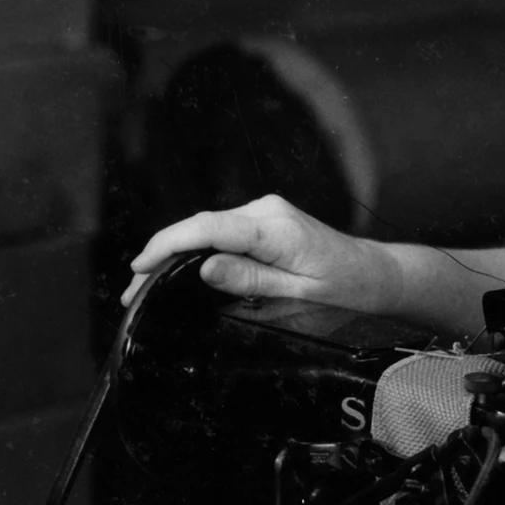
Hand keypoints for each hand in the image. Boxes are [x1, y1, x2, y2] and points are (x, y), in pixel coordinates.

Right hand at [120, 194, 400, 312]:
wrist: (372, 273)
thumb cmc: (344, 286)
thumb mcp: (299, 294)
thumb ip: (251, 280)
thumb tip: (204, 267)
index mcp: (275, 229)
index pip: (208, 229)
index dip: (167, 245)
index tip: (139, 266)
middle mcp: (266, 211)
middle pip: (199, 227)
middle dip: (160, 256)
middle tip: (131, 292)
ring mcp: (264, 211)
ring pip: (206, 229)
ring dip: (174, 254)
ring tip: (144, 285)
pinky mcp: (263, 220)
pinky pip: (220, 231)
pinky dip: (195, 249)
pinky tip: (175, 270)